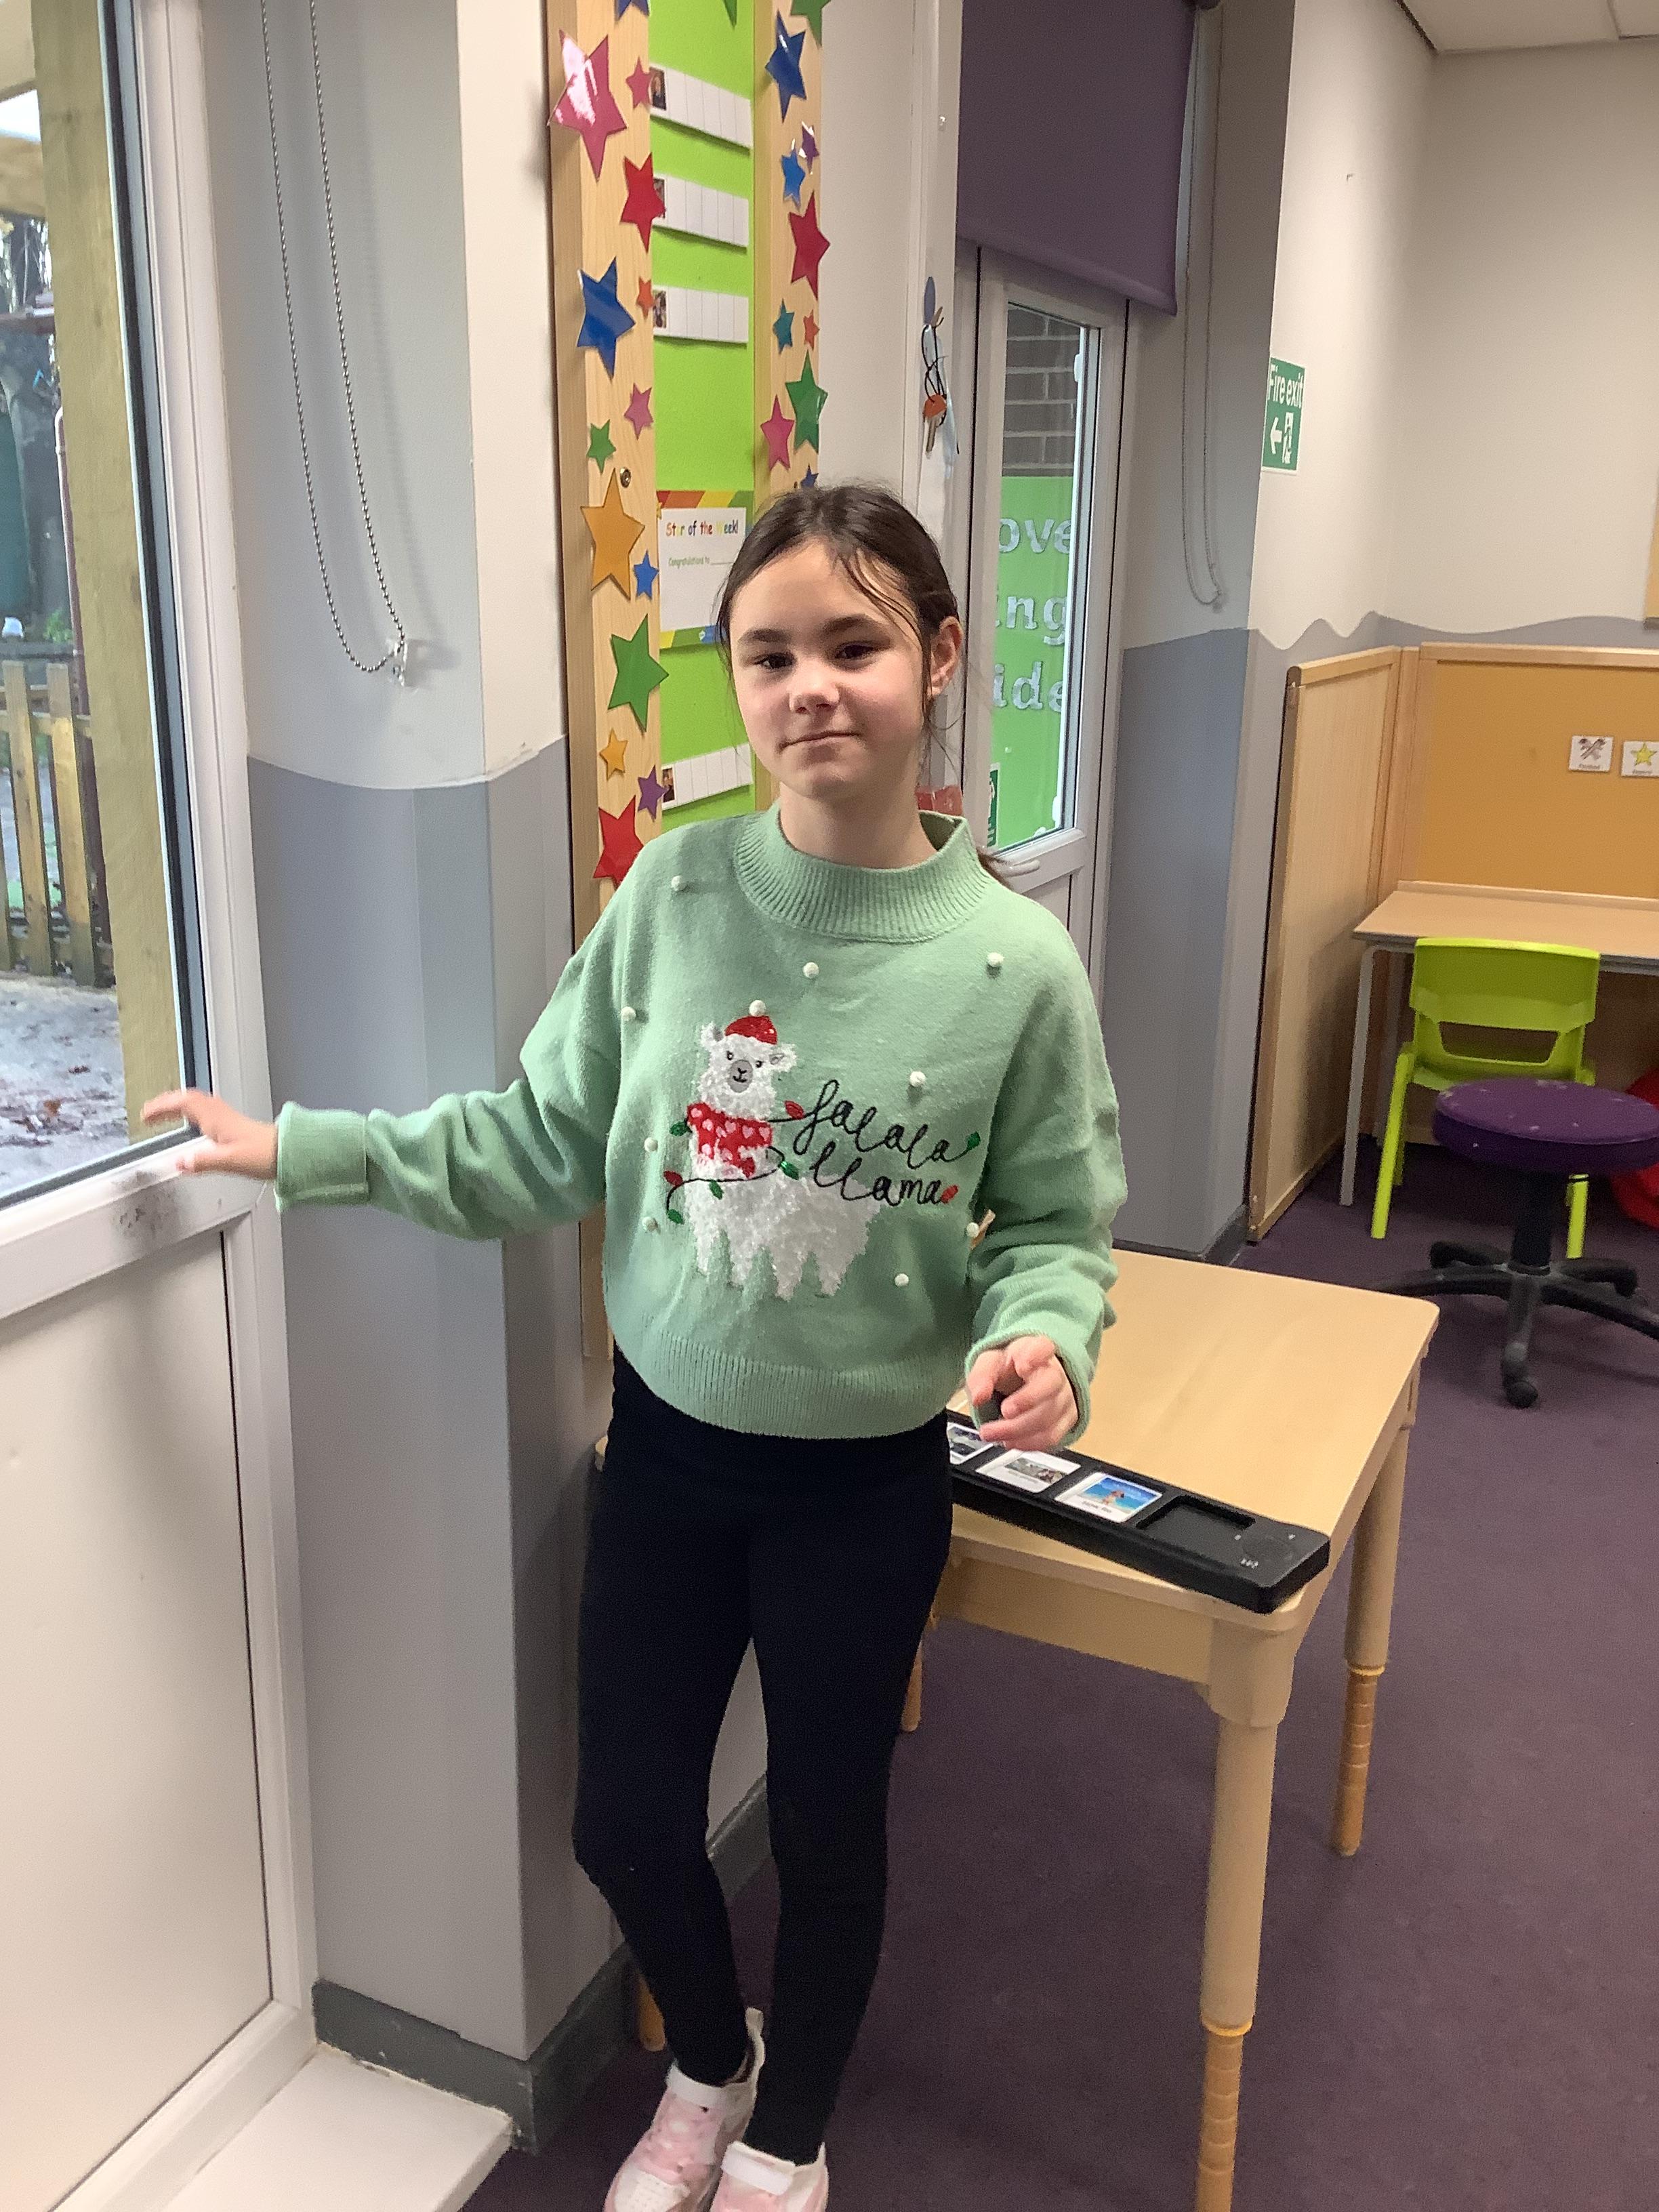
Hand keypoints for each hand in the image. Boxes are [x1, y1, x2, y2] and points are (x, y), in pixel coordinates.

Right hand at [141, 1088, 278, 1180]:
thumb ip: (203, 1161)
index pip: (183, 1103)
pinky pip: (208, 1111)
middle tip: (151, 1112)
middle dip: (167, 1102)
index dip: (162, 1106)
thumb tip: (179, 1162)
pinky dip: (194, 1113)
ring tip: (166, 1114)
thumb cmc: (265, 1154)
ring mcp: (229, 1118)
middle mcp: (221, 1114)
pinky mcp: (235, 1125)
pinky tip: (196, 1124)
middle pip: (189, 1098)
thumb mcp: (230, 1161)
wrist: (290, 1153)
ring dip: (180, 1105)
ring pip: (199, 1103)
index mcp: (216, 1119)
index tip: (146, 1114)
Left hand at [965, 1335, 1077, 1451]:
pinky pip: (1052, 1435)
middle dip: (1026, 1401)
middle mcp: (1055, 1372)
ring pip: (1049, 1415)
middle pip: (1050, 1384)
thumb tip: (979, 1396)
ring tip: (992, 1433)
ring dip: (1018, 1429)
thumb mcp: (989, 1363)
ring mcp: (1064, 1396)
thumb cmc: (1010, 1369)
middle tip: (1004, 1411)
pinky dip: (1028, 1442)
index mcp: (1036, 1349)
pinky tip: (1010, 1440)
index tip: (1023, 1365)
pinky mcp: (1066, 1419)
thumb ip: (982, 1375)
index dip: (1036, 1355)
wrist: (1025, 1382)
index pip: (1043, 1347)